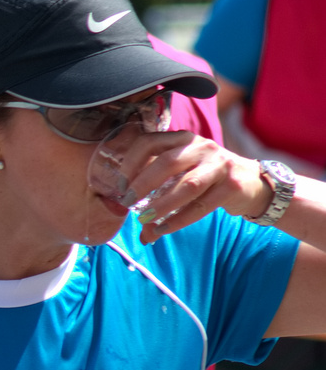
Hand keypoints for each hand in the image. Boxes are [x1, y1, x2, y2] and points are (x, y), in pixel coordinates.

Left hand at [109, 132, 269, 242]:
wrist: (251, 183)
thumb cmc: (205, 178)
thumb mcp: (180, 174)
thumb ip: (156, 190)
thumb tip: (130, 220)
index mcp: (183, 139)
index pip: (150, 142)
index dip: (130, 162)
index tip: (118, 183)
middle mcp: (201, 147)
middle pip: (166, 163)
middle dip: (142, 184)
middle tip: (126, 202)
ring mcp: (219, 164)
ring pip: (186, 186)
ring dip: (161, 205)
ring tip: (143, 220)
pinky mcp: (232, 185)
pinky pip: (201, 206)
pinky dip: (179, 220)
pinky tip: (163, 230)